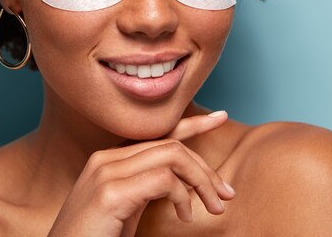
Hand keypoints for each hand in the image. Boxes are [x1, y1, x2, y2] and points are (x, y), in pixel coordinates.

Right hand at [47, 111, 234, 236]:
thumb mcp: (126, 209)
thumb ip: (145, 189)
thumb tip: (181, 183)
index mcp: (108, 160)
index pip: (156, 133)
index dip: (191, 123)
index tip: (219, 117)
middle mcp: (105, 159)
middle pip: (170, 143)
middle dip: (205, 167)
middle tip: (226, 194)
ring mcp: (106, 173)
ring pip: (172, 155)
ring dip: (201, 181)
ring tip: (213, 206)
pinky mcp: (111, 192)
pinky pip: (164, 179)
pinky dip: (183, 195)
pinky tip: (184, 215)